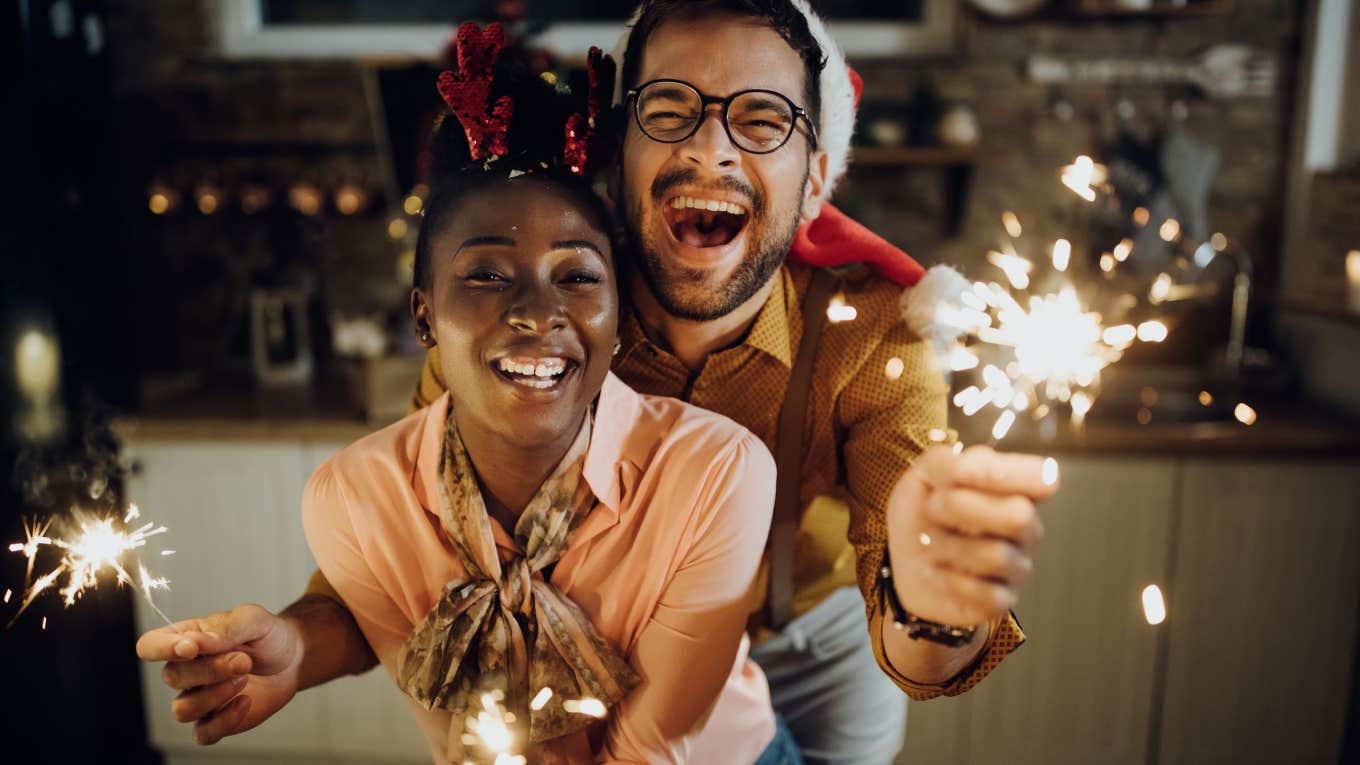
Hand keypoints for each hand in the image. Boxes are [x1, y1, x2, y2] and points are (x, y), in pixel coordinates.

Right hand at [136, 604, 303, 744]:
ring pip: (182, 710)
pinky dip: (226, 720)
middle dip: (210, 670)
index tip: (191, 649)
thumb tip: (193, 642)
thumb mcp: (254, 620)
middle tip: (243, 660)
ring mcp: (198, 697)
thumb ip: (224, 628)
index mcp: (186, 639)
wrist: (294, 659)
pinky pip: (203, 733)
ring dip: (215, 696)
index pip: (149, 645)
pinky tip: (246, 701)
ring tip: (244, 677)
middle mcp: (186, 670)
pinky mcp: (216, 720)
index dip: (161, 649)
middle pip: (171, 677)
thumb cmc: (268, 635)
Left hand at [886, 445, 1057, 626]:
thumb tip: (971, 466)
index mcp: (1014, 489)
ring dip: (948, 545)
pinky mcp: (1002, 600)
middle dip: (963, 506)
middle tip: (933, 507)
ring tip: (929, 542)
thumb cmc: (921, 514)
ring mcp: (1017, 565)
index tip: (963, 471)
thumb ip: (947, 462)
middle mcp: (1025, 527)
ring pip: (997, 556)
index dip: (1005, 473)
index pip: (1043, 477)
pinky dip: (948, 579)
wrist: (901, 564)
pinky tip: (934, 572)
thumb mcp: (924, 476)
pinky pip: (987, 594)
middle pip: (1020, 515)